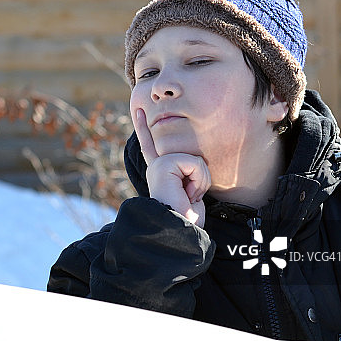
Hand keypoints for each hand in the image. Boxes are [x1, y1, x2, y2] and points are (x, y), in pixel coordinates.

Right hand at [134, 109, 210, 226]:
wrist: (178, 230)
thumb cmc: (186, 218)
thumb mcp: (189, 193)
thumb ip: (188, 175)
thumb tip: (195, 170)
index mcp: (158, 172)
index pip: (153, 145)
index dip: (144, 128)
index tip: (140, 110)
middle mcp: (155, 166)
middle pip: (187, 155)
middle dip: (200, 179)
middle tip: (190, 198)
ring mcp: (157, 164)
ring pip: (196, 160)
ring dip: (200, 181)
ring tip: (188, 197)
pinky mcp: (162, 165)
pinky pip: (194, 163)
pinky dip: (198, 180)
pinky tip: (187, 194)